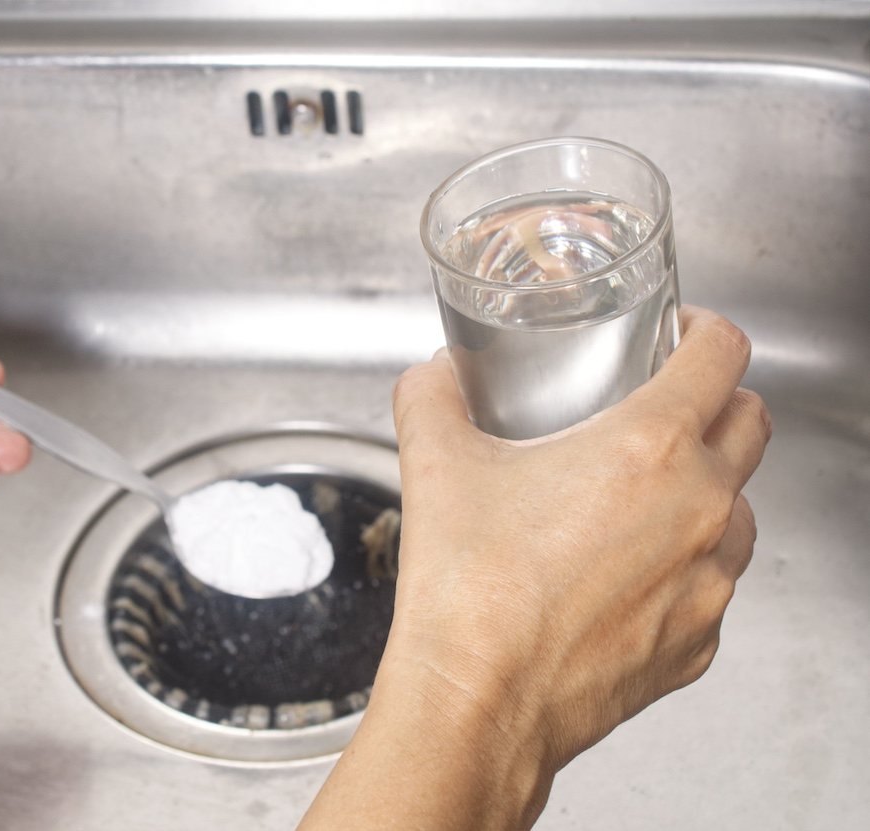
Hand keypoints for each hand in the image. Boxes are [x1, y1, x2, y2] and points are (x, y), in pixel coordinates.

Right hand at [300, 306, 770, 829]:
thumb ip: (432, 398)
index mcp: (649, 448)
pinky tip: (620, 576)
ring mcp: (708, 581)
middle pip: (751, 423)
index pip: (722, 354)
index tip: (682, 335)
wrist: (477, 702)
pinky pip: (712, 584)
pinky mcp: (699, 641)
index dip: (704, 330)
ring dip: (705, 490)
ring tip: (637, 501)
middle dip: (715, 403)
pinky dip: (682, 567)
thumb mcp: (434, 466)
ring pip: (741, 508)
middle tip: (661, 409)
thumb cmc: (468, 593)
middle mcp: (700, 508)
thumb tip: (434, 378)